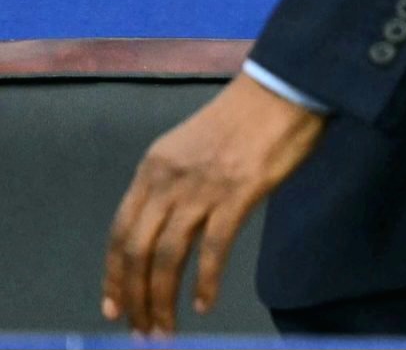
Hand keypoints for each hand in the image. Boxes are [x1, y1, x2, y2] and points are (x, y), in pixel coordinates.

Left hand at [103, 73, 326, 334]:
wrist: (285, 86)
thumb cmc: (247, 116)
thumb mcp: (193, 146)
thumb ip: (176, 182)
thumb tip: (170, 226)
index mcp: (153, 167)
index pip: (120, 231)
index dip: (114, 274)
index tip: (114, 306)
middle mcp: (168, 179)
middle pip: (137, 251)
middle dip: (135, 297)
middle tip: (142, 329)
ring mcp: (202, 187)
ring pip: (168, 256)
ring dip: (163, 299)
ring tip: (166, 328)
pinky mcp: (239, 193)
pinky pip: (213, 248)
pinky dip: (206, 281)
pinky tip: (205, 303)